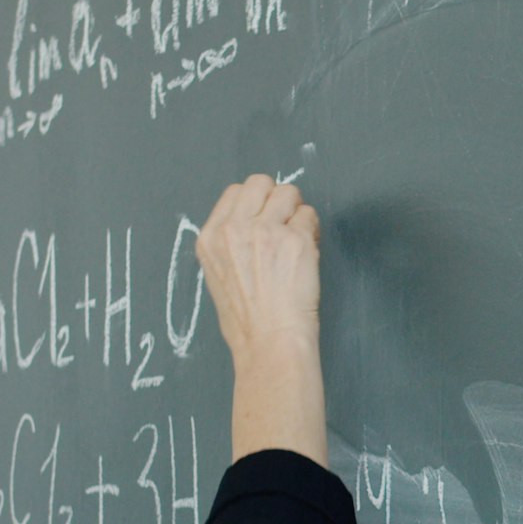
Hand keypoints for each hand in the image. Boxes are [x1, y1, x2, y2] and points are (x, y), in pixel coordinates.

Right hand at [196, 174, 321, 361]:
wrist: (269, 341)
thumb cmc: (247, 319)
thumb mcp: (219, 273)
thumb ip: (232, 241)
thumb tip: (256, 219)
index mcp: (211, 237)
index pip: (235, 191)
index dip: (255, 203)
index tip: (264, 222)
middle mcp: (235, 228)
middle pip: (260, 182)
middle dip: (276, 199)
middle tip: (284, 226)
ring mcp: (266, 231)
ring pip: (289, 193)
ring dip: (296, 213)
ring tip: (296, 242)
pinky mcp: (295, 240)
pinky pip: (309, 215)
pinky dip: (312, 232)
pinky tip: (306, 255)